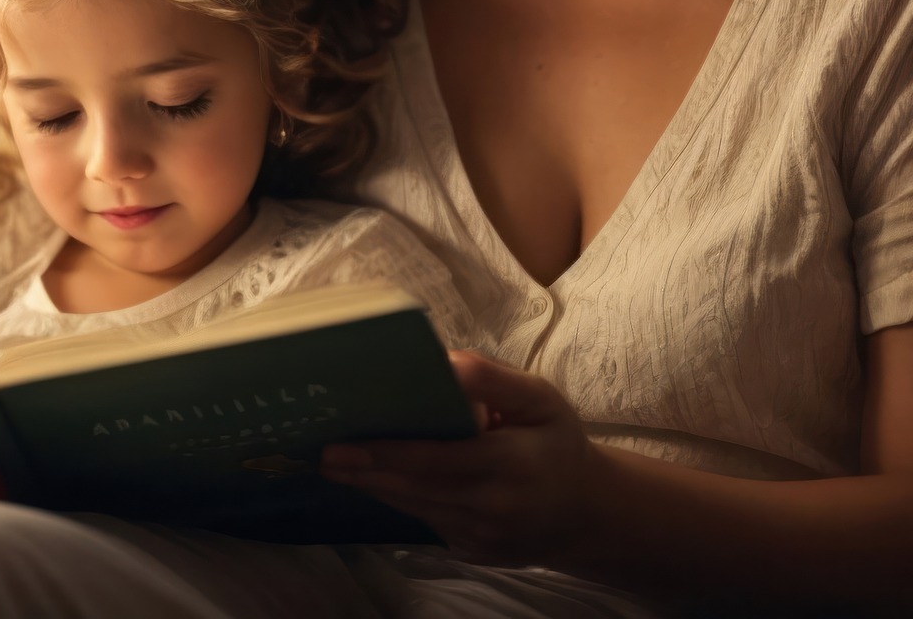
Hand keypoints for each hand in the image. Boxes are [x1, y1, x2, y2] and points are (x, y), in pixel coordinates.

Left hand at [320, 351, 603, 566]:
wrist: (588, 513)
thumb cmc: (558, 444)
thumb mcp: (542, 400)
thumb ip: (494, 380)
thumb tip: (444, 362)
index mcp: (511, 462)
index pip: (437, 460)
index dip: (388, 453)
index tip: (345, 445)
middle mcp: (493, 506)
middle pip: (416, 488)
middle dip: (366, 471)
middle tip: (324, 454)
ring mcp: (480, 536)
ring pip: (415, 508)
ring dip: (374, 486)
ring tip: (337, 465)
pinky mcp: (472, 551)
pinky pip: (427, 520)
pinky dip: (400, 499)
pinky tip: (375, 480)